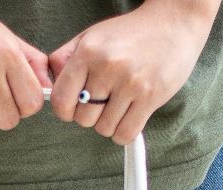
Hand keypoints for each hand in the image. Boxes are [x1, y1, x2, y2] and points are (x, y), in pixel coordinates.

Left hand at [47, 0, 220, 144]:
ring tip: (119, 106)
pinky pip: (126, 133)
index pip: (61, 100)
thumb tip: (49, 85)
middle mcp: (107, 67)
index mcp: (88, 52)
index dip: (65, 110)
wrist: (173, 23)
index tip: (74, 106)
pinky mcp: (151, 96)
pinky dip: (124, 132)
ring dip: (109, 124)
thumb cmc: (130, 33)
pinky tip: (129, 117)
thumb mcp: (91, 36)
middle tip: (103, 102)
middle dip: (90, 116)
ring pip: (104, 129)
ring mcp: (130, 83)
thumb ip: (65, 59)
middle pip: (83, 119)